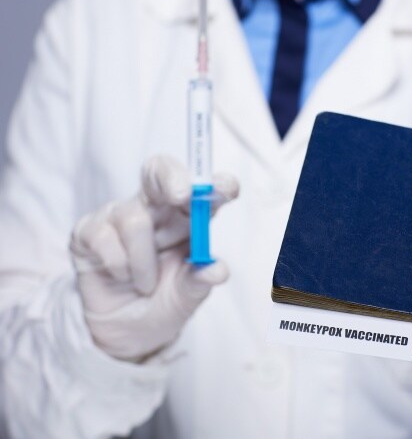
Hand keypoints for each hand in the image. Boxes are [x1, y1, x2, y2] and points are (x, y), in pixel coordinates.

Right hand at [70, 155, 238, 360]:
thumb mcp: (186, 297)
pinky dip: (119, 265)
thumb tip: (219, 270)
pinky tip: (121, 276)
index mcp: (187, 218)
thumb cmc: (162, 303)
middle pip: (159, 171)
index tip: (228, 189)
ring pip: (136, 220)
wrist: (124, 332)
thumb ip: (199, 281)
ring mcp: (120, 214)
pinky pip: (105, 237)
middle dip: (172, 177)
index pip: (202, 191)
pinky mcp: (90, 229)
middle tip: (182, 193)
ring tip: (146, 285)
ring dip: (144, 261)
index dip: (216, 185)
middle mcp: (155, 208)